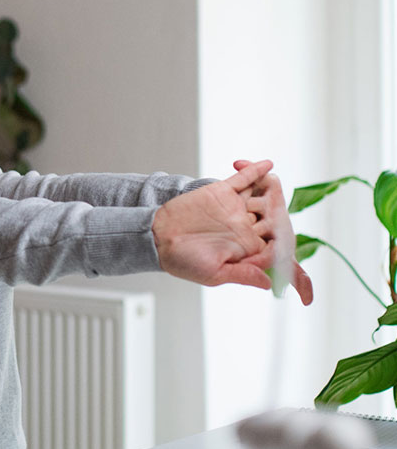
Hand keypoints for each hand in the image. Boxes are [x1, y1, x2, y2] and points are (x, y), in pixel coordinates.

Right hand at [152, 159, 312, 303]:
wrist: (157, 238)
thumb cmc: (183, 261)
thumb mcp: (214, 274)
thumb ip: (242, 275)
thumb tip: (268, 283)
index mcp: (245, 249)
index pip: (273, 244)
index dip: (285, 243)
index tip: (291, 243)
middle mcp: (243, 227)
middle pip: (272, 218)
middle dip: (282, 213)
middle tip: (286, 210)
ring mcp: (234, 209)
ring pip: (261, 195)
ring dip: (272, 190)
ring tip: (278, 184)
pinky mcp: (222, 193)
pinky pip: (243, 180)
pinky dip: (255, 171)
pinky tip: (267, 164)